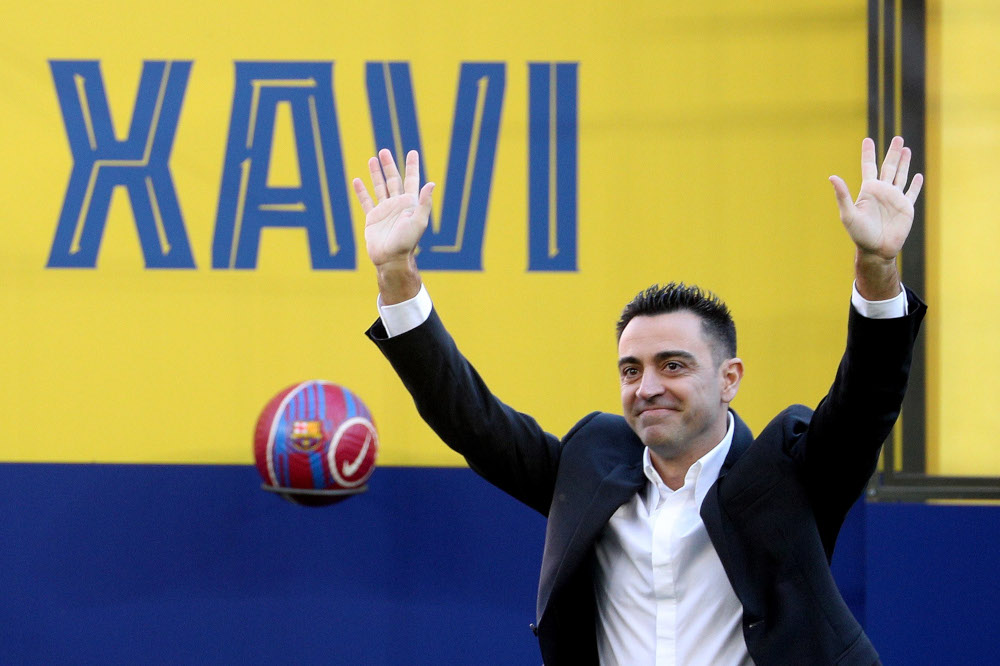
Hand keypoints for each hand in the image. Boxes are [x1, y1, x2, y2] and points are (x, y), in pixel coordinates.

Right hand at [352, 149, 434, 267]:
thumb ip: (424, 203)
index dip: (412, 166)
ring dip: (376, 173)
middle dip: (389, 165)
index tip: (412, 152)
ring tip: (372, 159)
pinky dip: (361, 191)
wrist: (391, 259)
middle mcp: (397, 204)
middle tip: (384, 151)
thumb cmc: (407, 242)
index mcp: (410, 203)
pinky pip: (366, 201)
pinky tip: (357, 181)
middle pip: (393, 180)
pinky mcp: (373, 218)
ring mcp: (385, 210)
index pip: (412, 180)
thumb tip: (431, 183)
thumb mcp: (419, 221)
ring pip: (379, 187)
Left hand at [829, 136, 923, 260]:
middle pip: (889, 166)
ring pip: (901, 175)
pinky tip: (917, 176)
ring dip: (904, 163)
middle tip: (897, 138)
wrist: (876, 250)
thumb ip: (842, 195)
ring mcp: (895, 199)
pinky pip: (911, 193)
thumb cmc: (859, 234)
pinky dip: (915, 184)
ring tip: (906, 149)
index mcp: (868, 190)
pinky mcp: (906, 208)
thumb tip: (832, 177)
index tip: (868, 140)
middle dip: (893, 152)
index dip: (868, 153)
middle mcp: (882, 191)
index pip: (868, 166)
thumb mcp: (848, 214)